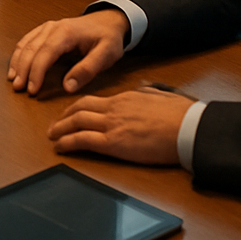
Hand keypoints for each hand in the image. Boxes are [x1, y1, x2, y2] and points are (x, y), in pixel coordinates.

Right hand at [7, 10, 129, 95]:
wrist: (109, 20)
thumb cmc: (108, 37)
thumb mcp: (106, 55)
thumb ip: (87, 70)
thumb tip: (68, 86)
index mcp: (66, 33)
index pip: (45, 53)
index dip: (36, 72)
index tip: (32, 89)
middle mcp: (53, 27)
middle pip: (31, 48)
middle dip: (22, 69)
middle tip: (18, 88)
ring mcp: (47, 27)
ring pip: (26, 44)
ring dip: (17, 62)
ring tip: (13, 80)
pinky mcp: (45, 30)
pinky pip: (27, 40)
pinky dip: (19, 54)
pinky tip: (16, 65)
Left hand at [46, 87, 190, 165]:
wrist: (188, 128)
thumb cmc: (181, 115)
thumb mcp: (160, 97)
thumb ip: (147, 94)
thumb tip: (144, 92)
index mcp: (125, 98)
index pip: (94, 101)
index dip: (78, 108)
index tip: (71, 114)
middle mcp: (114, 109)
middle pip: (79, 109)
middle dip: (64, 117)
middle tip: (55, 125)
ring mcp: (112, 125)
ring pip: (76, 122)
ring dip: (60, 129)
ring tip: (52, 136)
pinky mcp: (114, 143)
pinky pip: (83, 140)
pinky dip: (67, 143)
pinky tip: (60, 147)